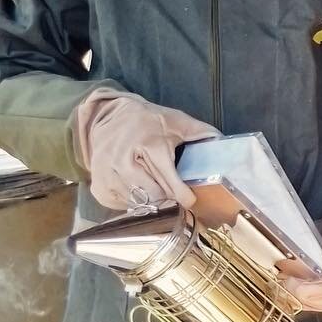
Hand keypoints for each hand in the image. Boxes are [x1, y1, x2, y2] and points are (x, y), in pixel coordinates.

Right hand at [72, 91, 218, 210]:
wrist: (107, 117)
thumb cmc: (147, 121)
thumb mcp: (176, 121)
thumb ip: (201, 132)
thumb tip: (223, 143)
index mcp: (150, 145)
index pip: (169, 181)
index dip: (182, 195)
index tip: (189, 200)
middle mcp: (125, 161)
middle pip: (154, 196)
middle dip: (167, 197)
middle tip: (173, 192)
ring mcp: (109, 174)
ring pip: (138, 202)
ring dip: (149, 199)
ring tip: (154, 186)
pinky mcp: (99, 184)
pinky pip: (121, 204)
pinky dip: (132, 200)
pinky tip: (137, 187)